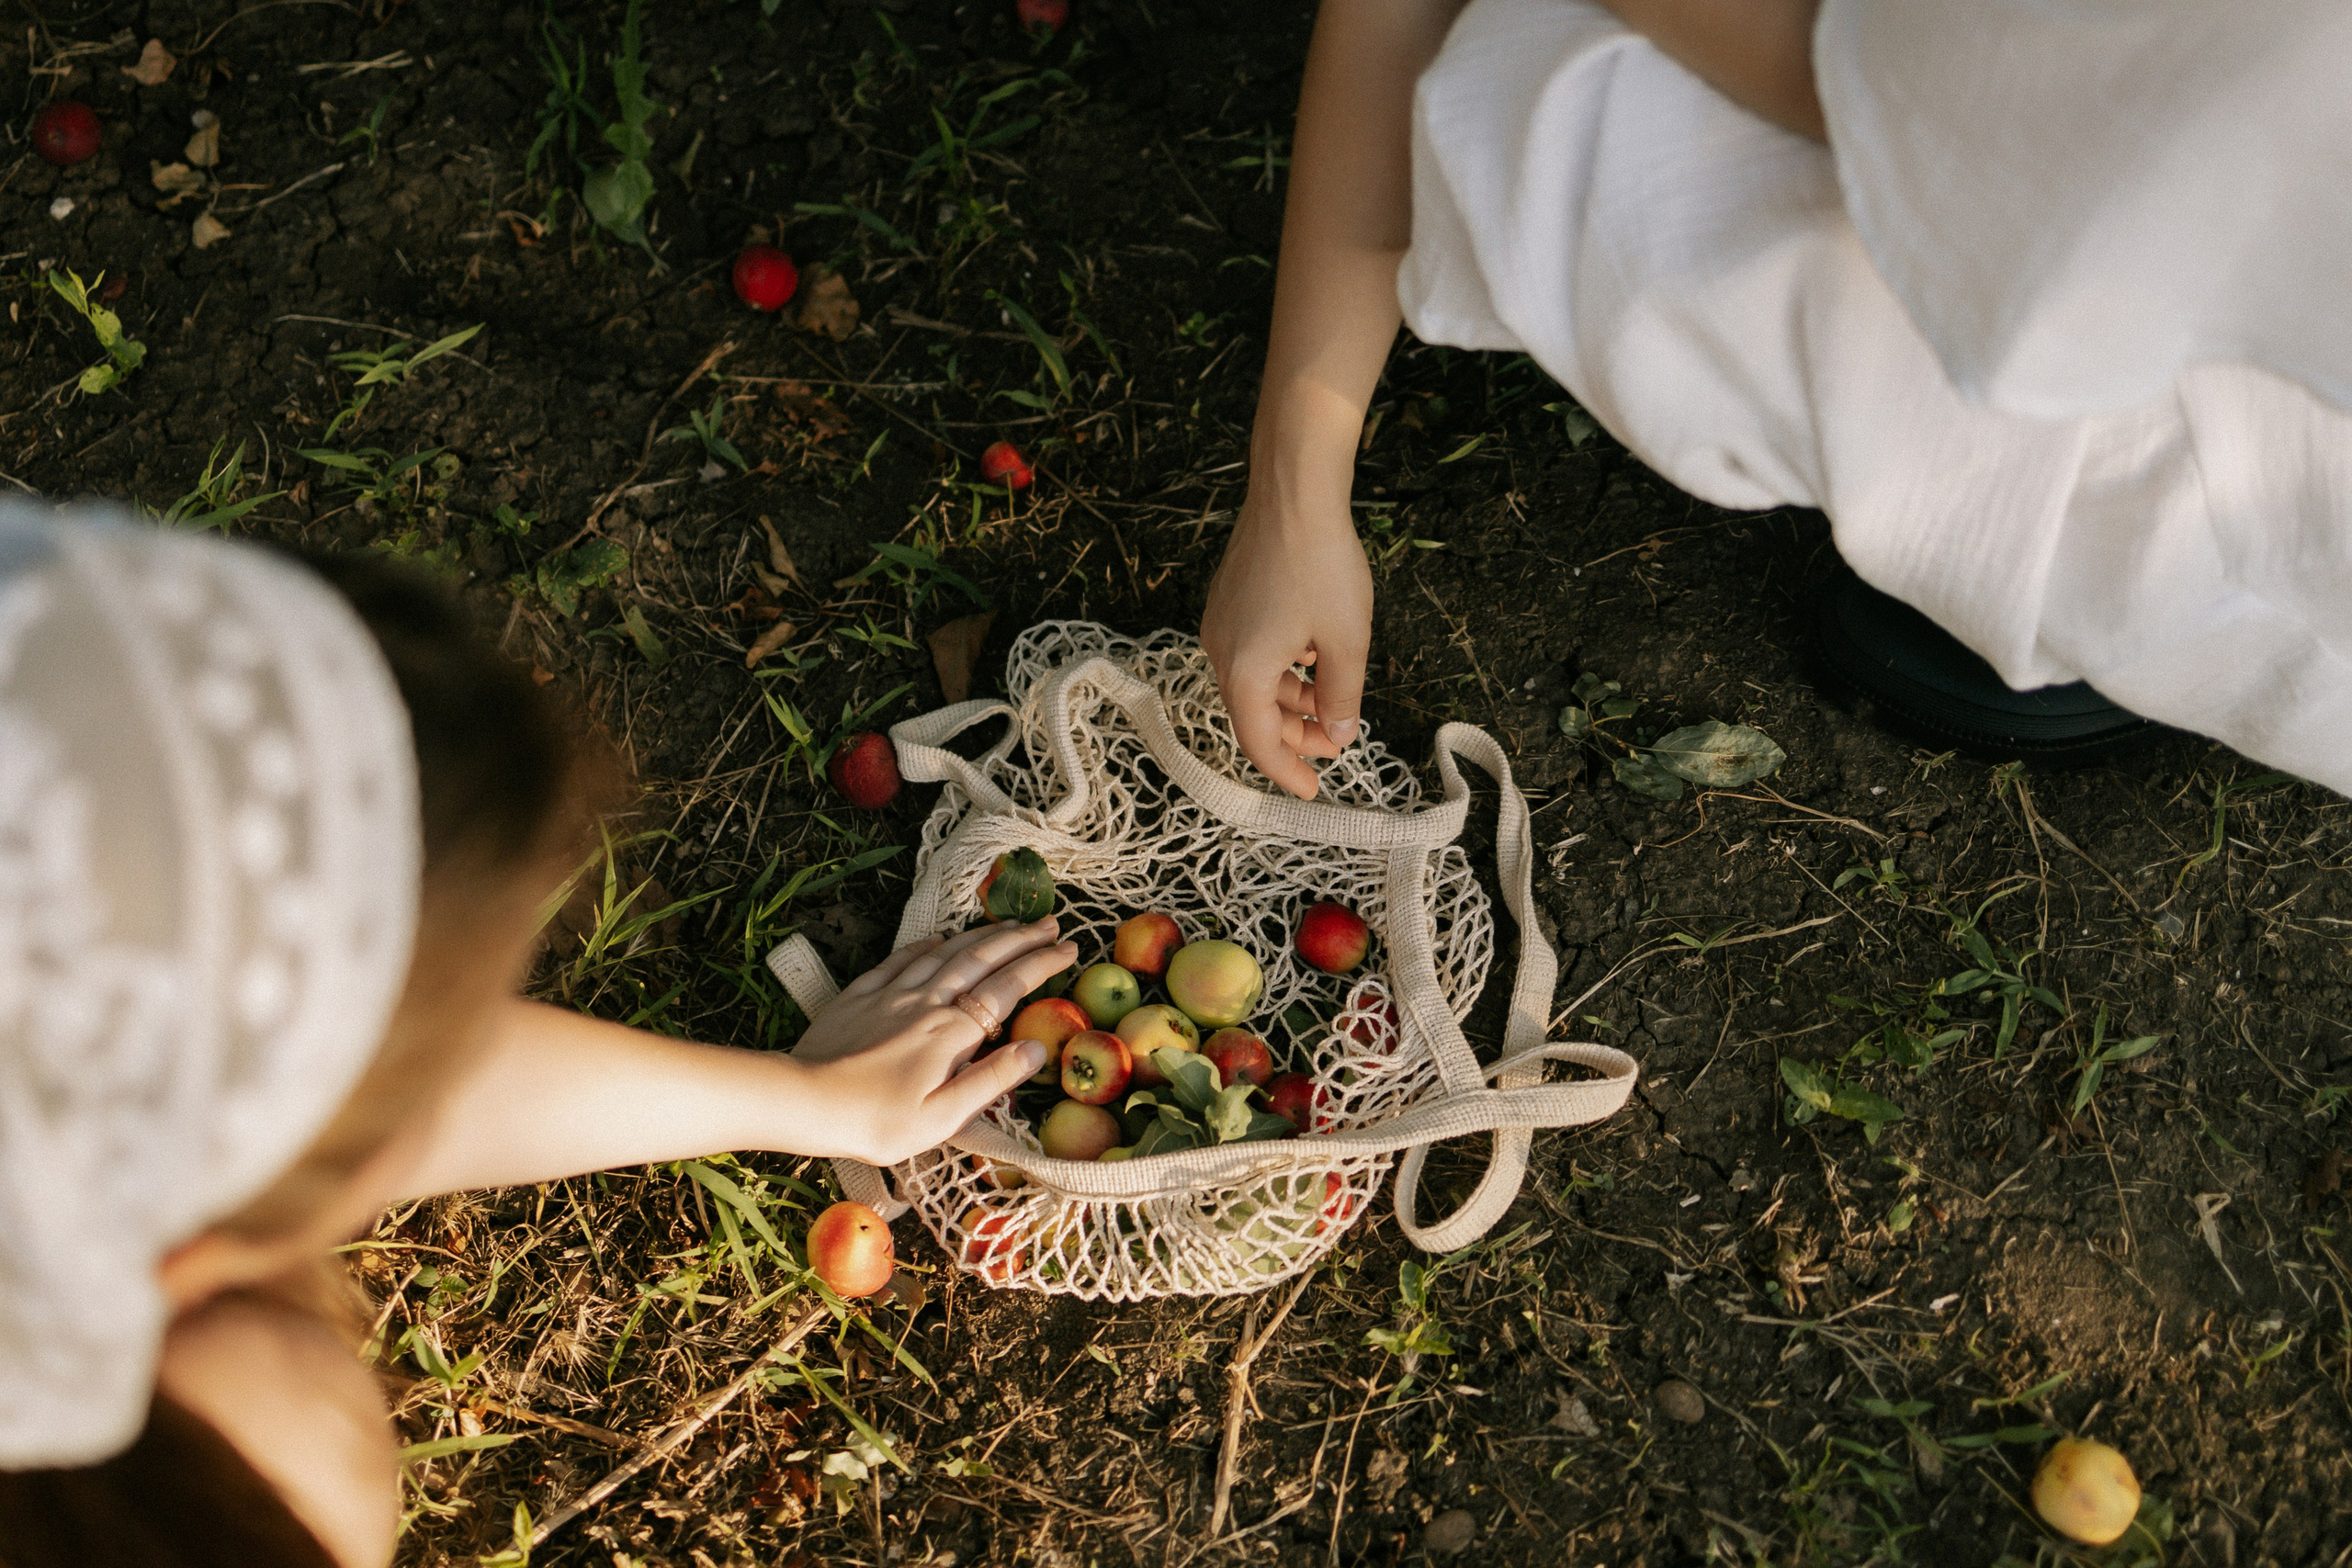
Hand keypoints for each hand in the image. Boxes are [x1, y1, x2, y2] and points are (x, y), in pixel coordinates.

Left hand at [789, 919, 1076, 1165]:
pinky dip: (925, 944)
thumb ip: (991, 1080)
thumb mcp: (943, 1117)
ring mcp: (892, 994)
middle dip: (1019, 939)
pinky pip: (900, 959)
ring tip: (1008, 925)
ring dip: (981, 935)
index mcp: (952, 1033)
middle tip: (1050, 924)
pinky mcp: (861, 995)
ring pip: (945, 952)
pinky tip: (936, 938)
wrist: (804, 1102)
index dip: (1041, 965)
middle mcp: (927, 1002)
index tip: (1068, 949)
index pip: (1007, 989)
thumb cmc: (876, 1122)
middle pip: (980, 959)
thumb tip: (1036, 1048)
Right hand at [1202, 490, 1374, 799]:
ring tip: (1331, 699)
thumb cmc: (1321, 563)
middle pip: (1253, 713)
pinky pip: (1251, 651)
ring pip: (1254, 681)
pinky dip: (1280, 667)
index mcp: (1244, 671)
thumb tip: (1339, 734)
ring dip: (1291, 699)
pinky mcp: (1228, 601)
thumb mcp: (1347, 641)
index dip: (1287, 772)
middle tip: (1335, 742)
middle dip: (1294, 734)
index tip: (1311, 789)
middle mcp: (1220, 651)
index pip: (1259, 743)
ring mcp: (1220, 623)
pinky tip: (1313, 655)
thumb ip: (1342, 697)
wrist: (1294, 492)